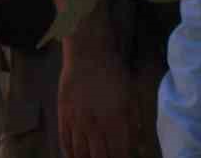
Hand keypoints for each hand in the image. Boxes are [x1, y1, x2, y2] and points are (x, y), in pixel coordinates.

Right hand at [56, 38, 143, 157]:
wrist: (87, 53)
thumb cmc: (113, 73)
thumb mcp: (131, 97)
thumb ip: (133, 124)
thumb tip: (137, 147)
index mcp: (116, 121)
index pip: (119, 154)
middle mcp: (96, 125)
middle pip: (99, 157)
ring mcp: (77, 121)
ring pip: (80, 153)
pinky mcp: (63, 114)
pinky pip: (64, 140)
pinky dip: (69, 153)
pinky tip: (73, 157)